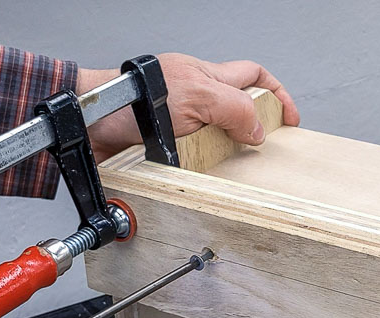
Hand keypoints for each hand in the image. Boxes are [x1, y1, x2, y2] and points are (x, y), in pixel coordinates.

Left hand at [77, 53, 299, 159]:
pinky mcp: (163, 147)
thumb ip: (234, 110)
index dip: (277, 95)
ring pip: (218, 140)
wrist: (89, 121)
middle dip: (253, 129)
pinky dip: (200, 173)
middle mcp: (195, 98)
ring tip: (231, 166)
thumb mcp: (198, 96)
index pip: (253, 78)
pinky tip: (201, 178)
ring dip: (225, 156)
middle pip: (239, 110)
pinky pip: (193, 163)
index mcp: (207, 77)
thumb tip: (259, 130)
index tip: (291, 120)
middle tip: (263, 149)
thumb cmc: (131, 99)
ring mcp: (179, 123)